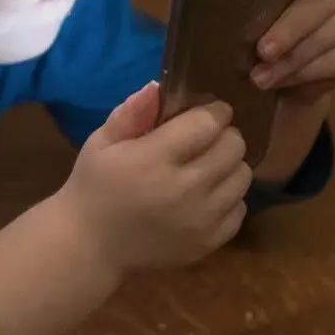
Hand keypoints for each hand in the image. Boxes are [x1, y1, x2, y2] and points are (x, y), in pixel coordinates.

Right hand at [54, 82, 250, 271]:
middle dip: (224, 135)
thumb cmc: (93, 186)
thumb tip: (159, 87)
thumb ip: (131, 112)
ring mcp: (201, 220)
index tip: (206, 111)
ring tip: (207, 166)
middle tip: (206, 138)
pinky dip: (229, 198)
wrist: (91, 246)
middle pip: (233, 146)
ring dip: (229, 165)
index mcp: (153, 159)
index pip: (207, 123)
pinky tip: (206, 196)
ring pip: (243, 176)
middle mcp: (184, 189)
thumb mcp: (101, 142)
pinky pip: (241, 209)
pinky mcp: (210, 243)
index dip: (213, 111)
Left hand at [250, 0, 334, 102]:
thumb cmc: (254, 17)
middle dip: (293, 26)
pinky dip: (306, 73)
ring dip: (294, 58)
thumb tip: (215, 3)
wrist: (277, 56)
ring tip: (261, 76)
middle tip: (264, 50)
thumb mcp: (245, 3)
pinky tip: (282, 81)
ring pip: (332, 34)